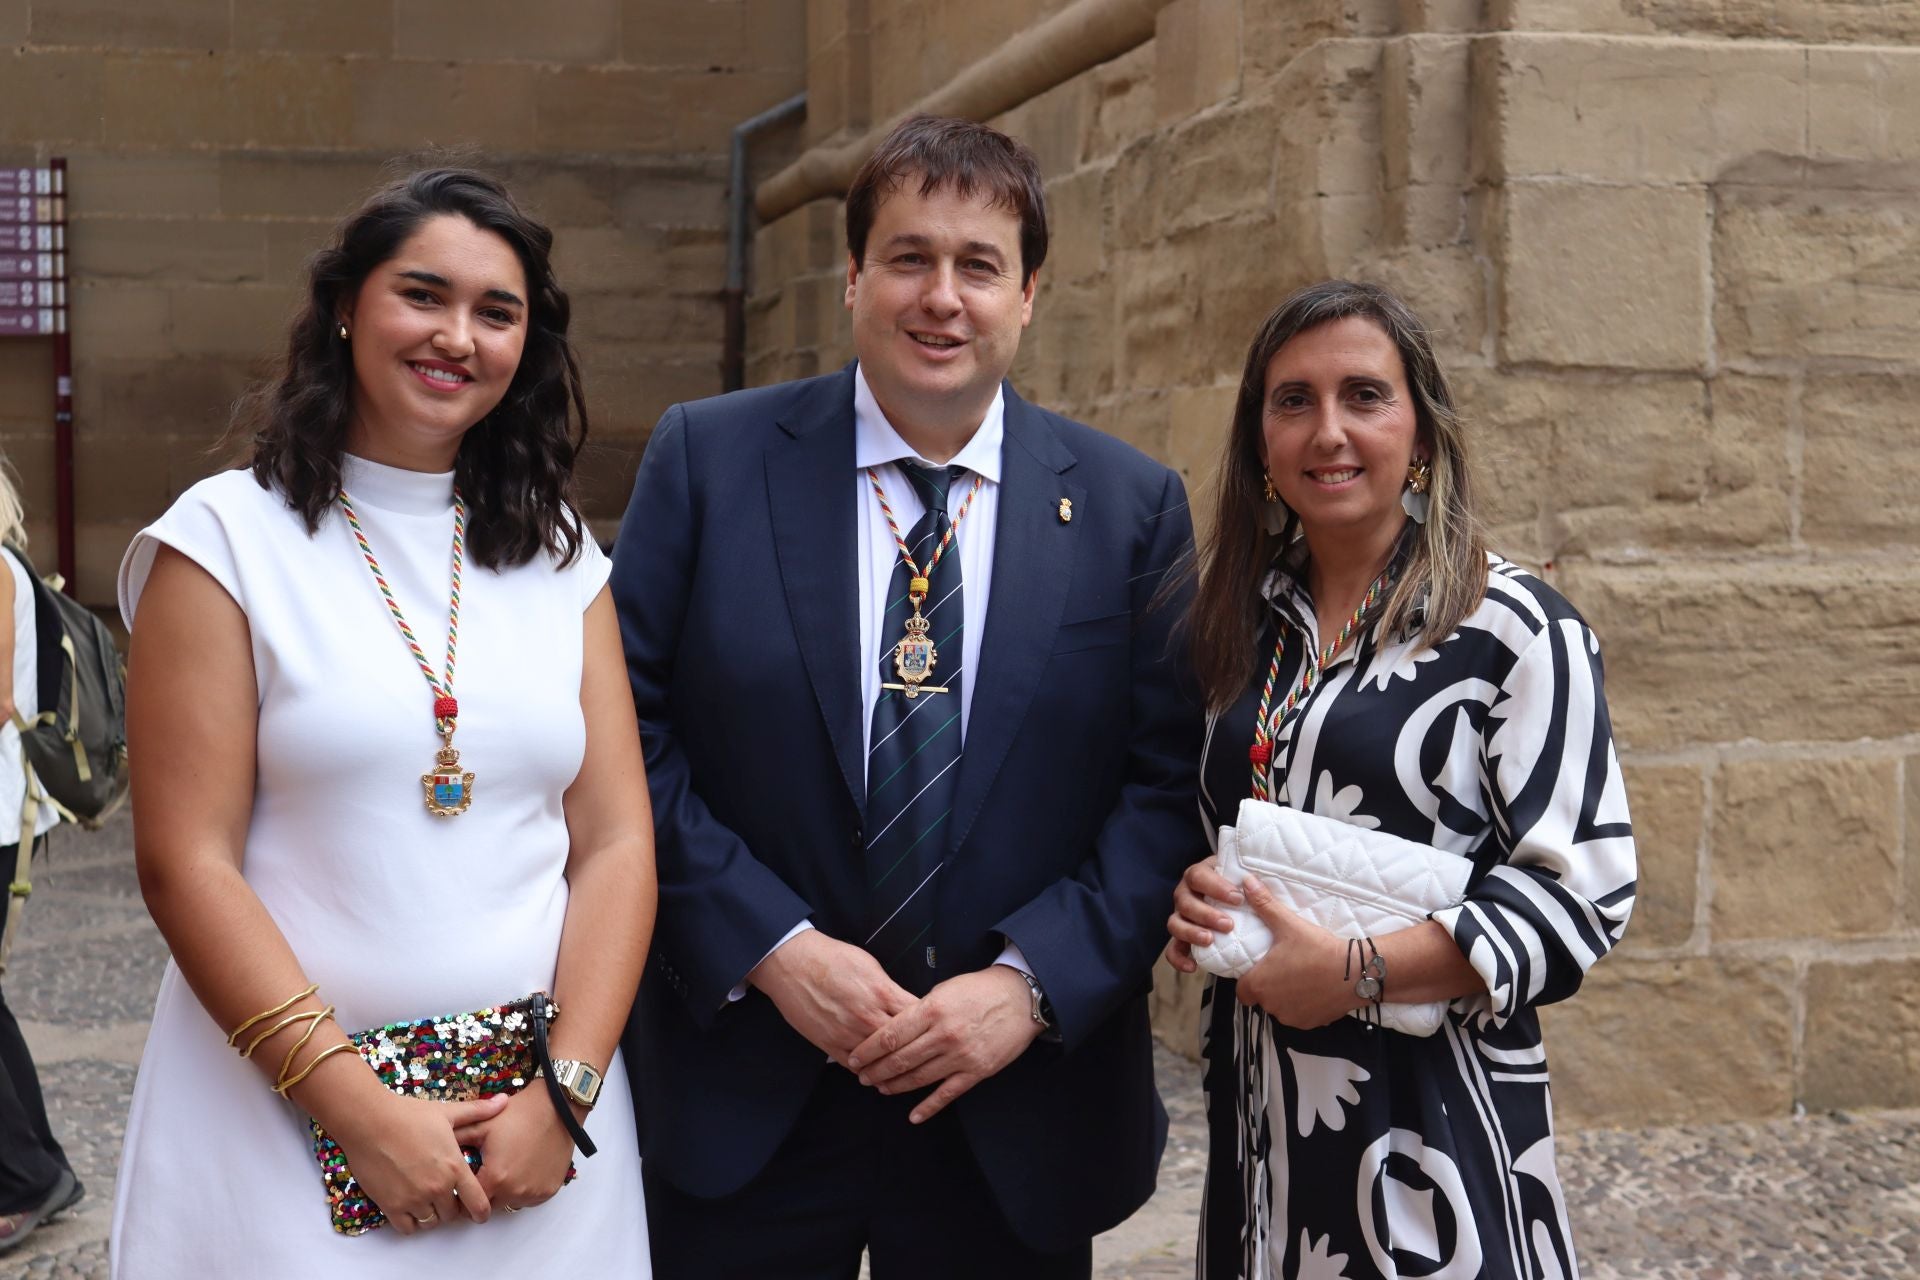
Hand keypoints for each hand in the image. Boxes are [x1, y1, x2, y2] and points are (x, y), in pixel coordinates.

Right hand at [326, 1092, 504, 1233]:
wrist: (370, 1121)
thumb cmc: (409, 1115)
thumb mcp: (448, 1112)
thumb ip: (478, 1111)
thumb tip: (504, 1100)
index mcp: (454, 1168)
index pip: (478, 1203)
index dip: (482, 1211)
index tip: (480, 1211)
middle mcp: (437, 1188)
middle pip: (453, 1215)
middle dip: (453, 1208)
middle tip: (447, 1196)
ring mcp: (413, 1199)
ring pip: (431, 1222)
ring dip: (432, 1214)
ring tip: (428, 1198)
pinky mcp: (391, 1205)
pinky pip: (407, 1228)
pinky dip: (411, 1221)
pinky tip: (410, 1206)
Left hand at [452, 1088, 576, 1213]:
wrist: (556, 1107)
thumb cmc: (517, 1115)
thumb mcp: (482, 1125)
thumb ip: (454, 1139)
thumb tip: (432, 1150)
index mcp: (494, 1179)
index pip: (468, 1203)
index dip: (463, 1193)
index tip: (464, 1183)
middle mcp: (514, 1192)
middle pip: (489, 1206)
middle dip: (483, 1194)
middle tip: (485, 1173)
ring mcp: (534, 1194)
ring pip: (510, 1204)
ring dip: (504, 1193)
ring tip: (506, 1168)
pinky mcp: (549, 1192)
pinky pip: (529, 1199)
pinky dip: (523, 1190)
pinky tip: (523, 1169)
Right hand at [748, 930, 914, 1067]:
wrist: (792, 964)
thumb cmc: (831, 958)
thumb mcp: (869, 964)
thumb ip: (888, 988)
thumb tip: (903, 1002)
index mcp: (882, 993)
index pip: (916, 1016)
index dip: (928, 1025)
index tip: (933, 1030)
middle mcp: (868, 1016)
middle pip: (902, 1043)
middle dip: (915, 1051)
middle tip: (925, 1058)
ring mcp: (848, 1033)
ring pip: (879, 1060)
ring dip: (893, 1068)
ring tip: (905, 1074)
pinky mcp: (829, 1044)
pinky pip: (854, 1065)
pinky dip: (867, 1071)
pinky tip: (876, 1075)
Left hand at [846, 966, 1042, 1123]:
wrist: (1020, 998)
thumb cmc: (979, 989)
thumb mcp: (943, 989)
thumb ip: (918, 1010)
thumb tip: (893, 1027)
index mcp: (932, 1010)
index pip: (890, 1035)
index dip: (868, 1050)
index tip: (853, 1057)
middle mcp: (943, 1035)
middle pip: (899, 1059)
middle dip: (875, 1071)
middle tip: (862, 1077)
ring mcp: (960, 1056)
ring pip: (918, 1078)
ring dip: (895, 1086)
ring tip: (880, 1088)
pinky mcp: (977, 1071)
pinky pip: (947, 1094)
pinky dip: (928, 1107)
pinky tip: (913, 1116)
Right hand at [1163, 856, 1243, 972]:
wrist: (1240, 906)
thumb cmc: (1243, 890)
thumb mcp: (1247, 883)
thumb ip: (1252, 885)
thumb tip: (1254, 884)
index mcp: (1200, 874)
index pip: (1198, 876)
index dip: (1215, 887)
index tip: (1238, 899)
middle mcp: (1186, 893)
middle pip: (1184, 900)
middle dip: (1205, 914)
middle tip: (1228, 924)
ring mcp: (1182, 915)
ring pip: (1175, 923)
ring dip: (1191, 932)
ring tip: (1209, 940)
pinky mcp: (1182, 937)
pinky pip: (1172, 949)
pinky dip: (1179, 959)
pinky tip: (1193, 966)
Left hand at [1233, 876, 1355, 1028]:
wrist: (1355, 971)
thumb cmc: (1318, 949)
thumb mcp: (1288, 925)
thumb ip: (1264, 904)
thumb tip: (1246, 881)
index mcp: (1260, 985)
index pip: (1242, 991)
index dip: (1249, 980)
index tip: (1261, 968)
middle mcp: (1272, 1006)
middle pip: (1262, 999)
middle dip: (1270, 986)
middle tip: (1285, 967)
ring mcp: (1292, 1018)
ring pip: (1281, 1008)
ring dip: (1287, 997)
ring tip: (1301, 976)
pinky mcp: (1312, 1024)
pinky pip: (1301, 1015)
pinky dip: (1305, 1005)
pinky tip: (1315, 988)